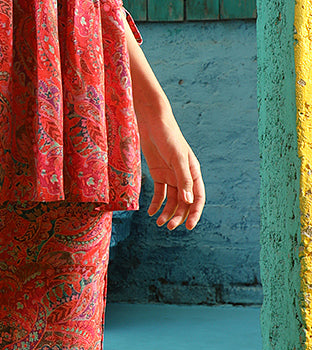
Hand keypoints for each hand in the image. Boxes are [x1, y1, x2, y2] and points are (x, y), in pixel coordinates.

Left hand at [136, 104, 204, 230]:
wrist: (152, 122)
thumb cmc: (168, 136)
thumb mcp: (177, 158)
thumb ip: (183, 179)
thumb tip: (189, 201)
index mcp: (193, 172)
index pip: (198, 198)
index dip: (194, 213)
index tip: (189, 227)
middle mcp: (184, 176)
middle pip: (184, 202)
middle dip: (178, 216)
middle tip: (169, 227)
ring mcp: (171, 175)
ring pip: (171, 200)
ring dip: (167, 212)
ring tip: (159, 223)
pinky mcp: (158, 173)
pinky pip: (159, 193)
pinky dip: (156, 203)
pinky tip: (151, 212)